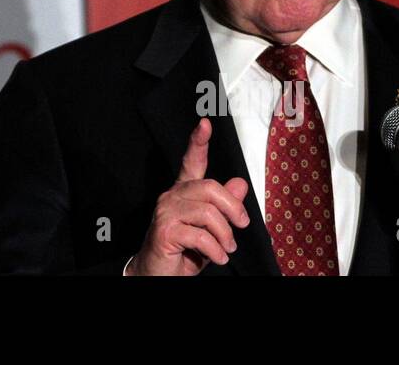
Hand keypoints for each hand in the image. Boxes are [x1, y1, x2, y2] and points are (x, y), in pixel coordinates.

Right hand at [127, 117, 250, 275]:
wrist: (157, 274)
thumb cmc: (184, 252)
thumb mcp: (211, 229)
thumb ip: (224, 207)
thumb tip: (239, 184)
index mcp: (183, 192)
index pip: (191, 162)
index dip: (198, 142)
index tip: (205, 124)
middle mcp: (172, 196)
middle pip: (210, 188)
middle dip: (233, 209)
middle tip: (241, 227)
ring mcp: (165, 212)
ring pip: (208, 212)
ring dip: (225, 235)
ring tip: (227, 249)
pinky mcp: (164, 231)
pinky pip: (201, 235)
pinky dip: (216, 250)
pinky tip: (218, 258)